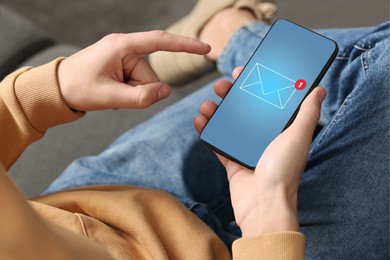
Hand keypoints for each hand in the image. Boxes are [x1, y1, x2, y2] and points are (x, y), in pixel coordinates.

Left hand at [58, 31, 210, 110]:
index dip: (185, 45)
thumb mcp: (109, 97)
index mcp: (122, 46)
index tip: (205, 49)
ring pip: (145, 82)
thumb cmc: (78, 88)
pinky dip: (128, 92)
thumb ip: (141, 97)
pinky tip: (111, 92)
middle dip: (139, 91)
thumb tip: (166, 91)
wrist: (57, 89)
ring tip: (110, 94)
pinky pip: (137, 83)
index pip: (160, 41)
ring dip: (132, 93)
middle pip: (151, 75)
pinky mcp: (121, 66)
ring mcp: (123, 57)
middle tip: (116, 96)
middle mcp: (125, 48)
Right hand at [194, 67, 325, 236]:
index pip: (267, 101)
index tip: (244, 72)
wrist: (264, 206)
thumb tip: (319, 89)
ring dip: (216, 111)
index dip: (255, 85)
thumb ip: (307, 113)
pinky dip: (207, 131)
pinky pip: (217, 143)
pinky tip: (199, 120)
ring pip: (228, 124)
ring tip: (207, 104)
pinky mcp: (232, 162)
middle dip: (232, 95)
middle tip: (221, 85)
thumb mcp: (298, 137)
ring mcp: (246, 150)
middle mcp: (264, 138)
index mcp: (280, 130)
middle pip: (244, 110)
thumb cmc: (284, 171)